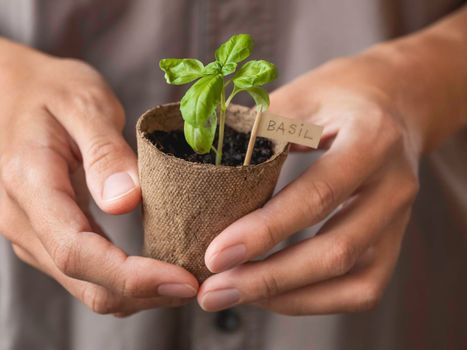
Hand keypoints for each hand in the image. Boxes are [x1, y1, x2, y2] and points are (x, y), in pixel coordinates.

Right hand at [0, 39, 197, 316]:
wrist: (12, 92)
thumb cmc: (50, 90)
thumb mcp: (82, 103)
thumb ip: (103, 152)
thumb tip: (125, 202)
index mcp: (30, 184)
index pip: (79, 251)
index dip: (134, 276)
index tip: (183, 280)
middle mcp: (23, 220)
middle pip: (85, 282)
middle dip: (145, 293)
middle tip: (196, 285)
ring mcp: (32, 233)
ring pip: (86, 286)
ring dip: (137, 292)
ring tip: (183, 279)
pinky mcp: (47, 235)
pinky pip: (86, 273)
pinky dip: (124, 281)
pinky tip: (156, 269)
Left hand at [198, 56, 420, 313]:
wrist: (393, 102)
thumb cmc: (339, 96)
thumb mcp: (300, 96)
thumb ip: (258, 132)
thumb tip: (201, 171)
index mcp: (371, 139)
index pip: (316, 195)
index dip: (264, 231)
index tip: (215, 256)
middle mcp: (395, 185)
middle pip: (336, 251)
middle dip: (268, 279)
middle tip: (212, 291)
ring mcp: (399, 219)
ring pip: (353, 282)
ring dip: (288, 297)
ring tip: (233, 295)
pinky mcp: (394, 240)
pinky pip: (361, 288)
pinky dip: (313, 299)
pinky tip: (272, 293)